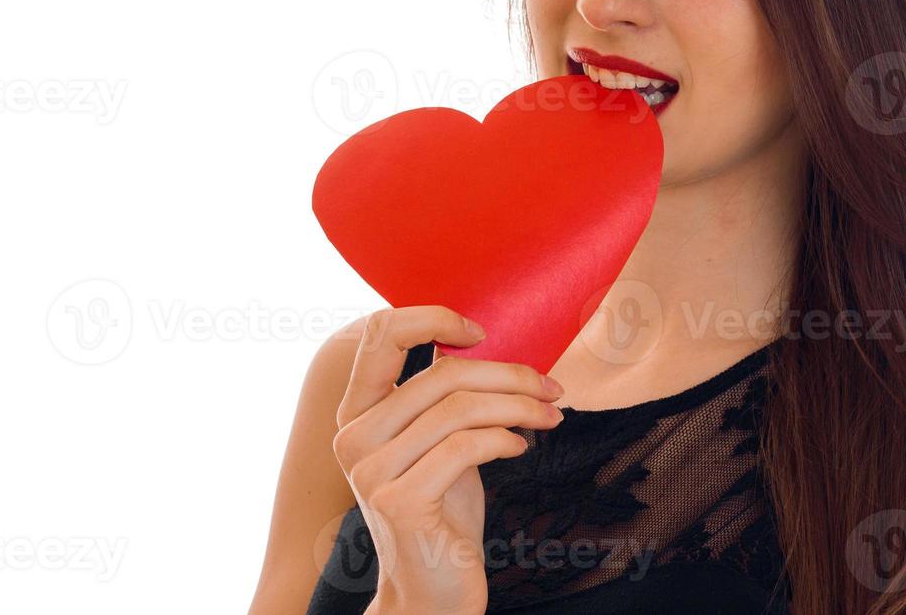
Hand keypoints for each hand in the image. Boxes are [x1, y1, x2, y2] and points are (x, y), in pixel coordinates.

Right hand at [332, 305, 564, 613]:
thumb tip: (489, 346)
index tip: (481, 333)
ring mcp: (371, 471)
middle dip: (510, 375)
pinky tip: (522, 448)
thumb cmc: (443, 512)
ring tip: (549, 416)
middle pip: (443, 375)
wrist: (432, 592)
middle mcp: (354, 437)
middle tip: (551, 389)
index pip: (380, 335)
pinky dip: (505, 439)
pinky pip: (465, 446)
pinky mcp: (399, 501)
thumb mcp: (439, 443)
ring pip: (460, 409)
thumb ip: (444, 399)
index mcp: (358, 413)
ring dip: (519, 407)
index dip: (432, 319)